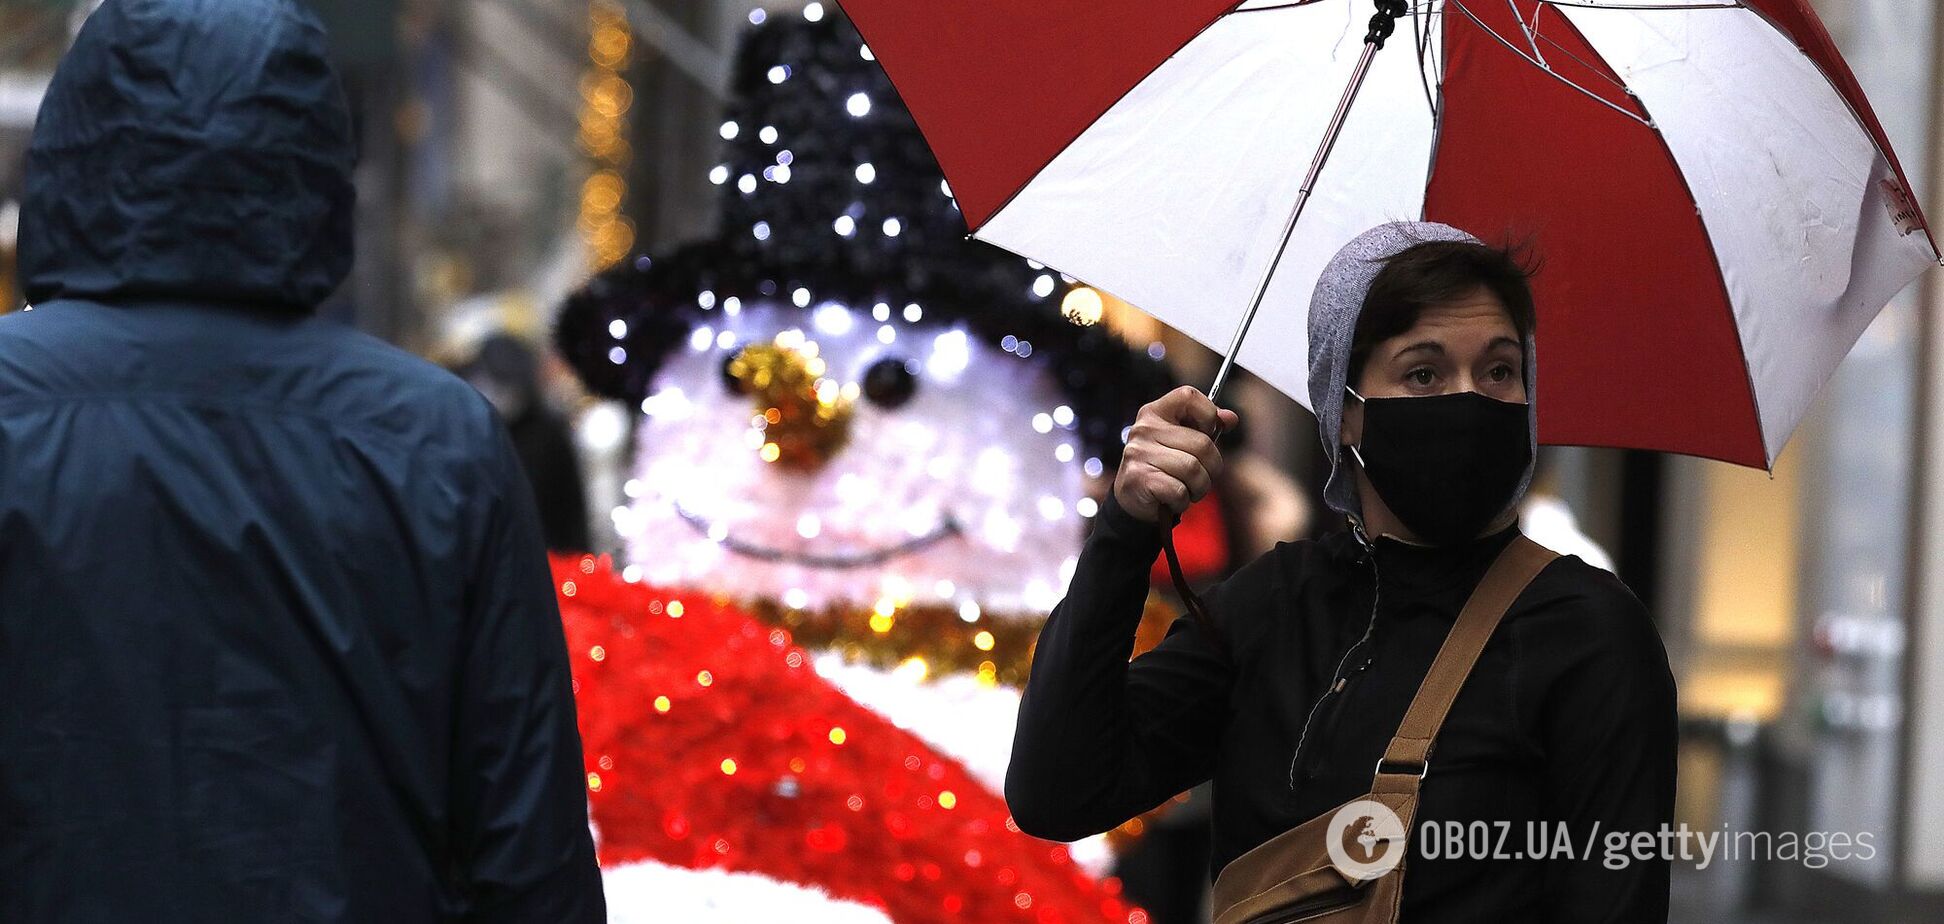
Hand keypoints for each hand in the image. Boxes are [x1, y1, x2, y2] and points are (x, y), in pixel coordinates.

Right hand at [1113, 386, 1239, 523]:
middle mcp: (1145, 429)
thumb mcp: (1183, 441)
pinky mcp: (1139, 479)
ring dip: (1198, 487)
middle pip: (1203, 444)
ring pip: (1194, 470)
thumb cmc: (1163, 466)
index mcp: (1155, 412)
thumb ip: (1206, 427)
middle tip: (1200, 476)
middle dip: (1211, 467)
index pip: (1189, 397)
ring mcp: (1139, 453)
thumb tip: (1230, 418)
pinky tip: (1172, 498)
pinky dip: (1183, 500)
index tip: (1208, 432)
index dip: (1208, 414)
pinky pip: (1179, 490)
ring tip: (1186, 489)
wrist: (1132, 498)